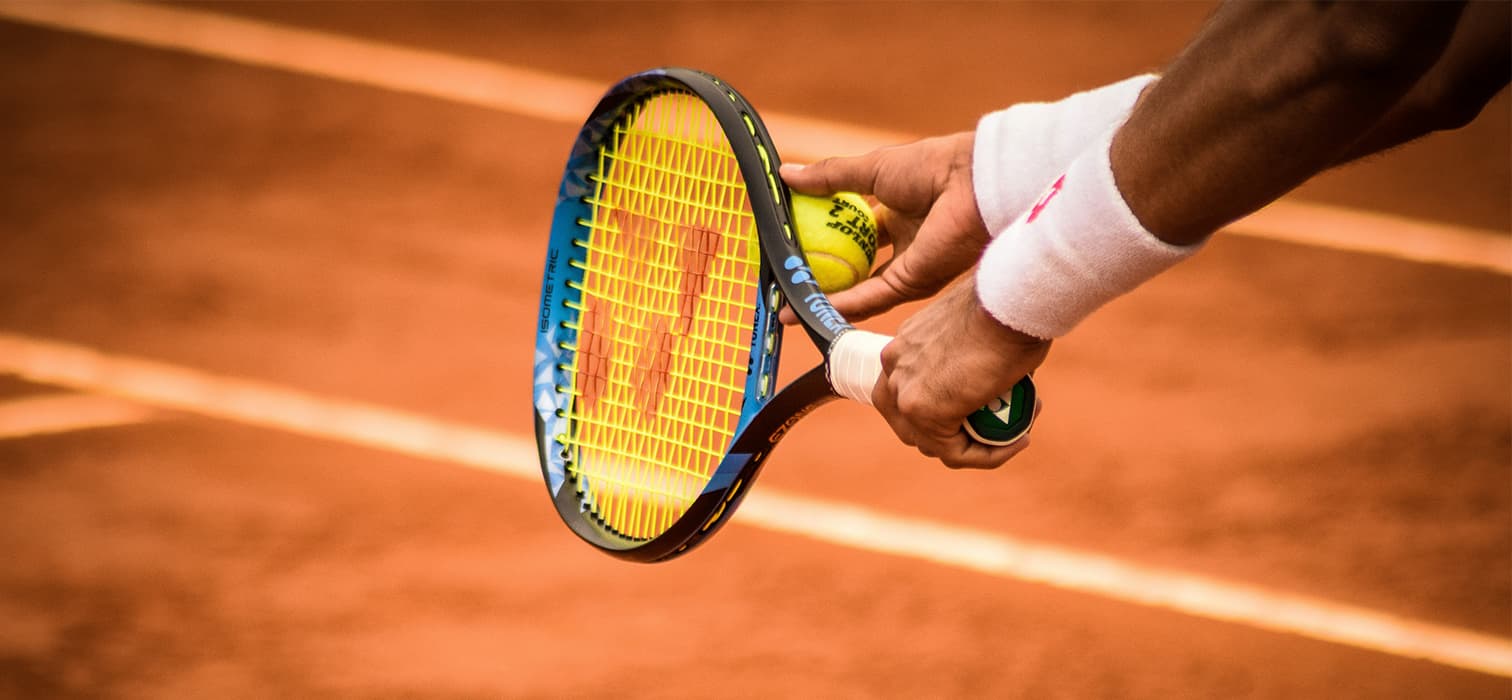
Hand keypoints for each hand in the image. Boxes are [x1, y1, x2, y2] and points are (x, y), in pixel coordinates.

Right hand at [780, 132, 990, 322]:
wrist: (970, 184)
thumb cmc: (930, 167)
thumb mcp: (870, 168)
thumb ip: (829, 177)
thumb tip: (785, 175)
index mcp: (896, 212)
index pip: (852, 232)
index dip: (822, 237)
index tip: (791, 242)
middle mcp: (903, 243)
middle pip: (854, 266)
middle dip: (821, 275)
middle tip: (786, 279)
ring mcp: (907, 266)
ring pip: (858, 289)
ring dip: (824, 298)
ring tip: (787, 305)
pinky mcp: (911, 284)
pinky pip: (869, 298)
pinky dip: (839, 304)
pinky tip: (810, 306)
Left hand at [873, 277, 1049, 468]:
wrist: (1008, 299)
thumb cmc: (1007, 305)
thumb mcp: (979, 328)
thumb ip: (970, 354)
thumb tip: (992, 377)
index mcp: (904, 344)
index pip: (908, 392)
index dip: (944, 410)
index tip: (985, 408)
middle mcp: (894, 366)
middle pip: (911, 423)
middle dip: (953, 433)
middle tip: (996, 428)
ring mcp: (903, 390)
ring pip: (933, 444)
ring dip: (976, 447)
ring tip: (1016, 432)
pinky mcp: (923, 411)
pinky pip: (955, 453)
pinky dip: (988, 455)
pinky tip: (1018, 441)